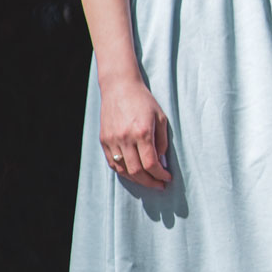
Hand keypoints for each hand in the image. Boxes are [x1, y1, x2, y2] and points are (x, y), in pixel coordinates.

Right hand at [99, 75, 170, 189]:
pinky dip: (124, 172)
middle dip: (150, 182)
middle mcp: (125, 138)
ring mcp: (112, 140)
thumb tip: (161, 163)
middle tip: (159, 185)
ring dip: (137, 180)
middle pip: (137, 171)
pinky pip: (113, 163)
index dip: (161, 175)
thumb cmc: (143, 101)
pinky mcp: (104, 140)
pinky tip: (133, 173)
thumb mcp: (160, 118)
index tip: (167, 178)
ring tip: (148, 181)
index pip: (151, 164)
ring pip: (124, 170)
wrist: (119, 86)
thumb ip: (162, 142)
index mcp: (142, 132)